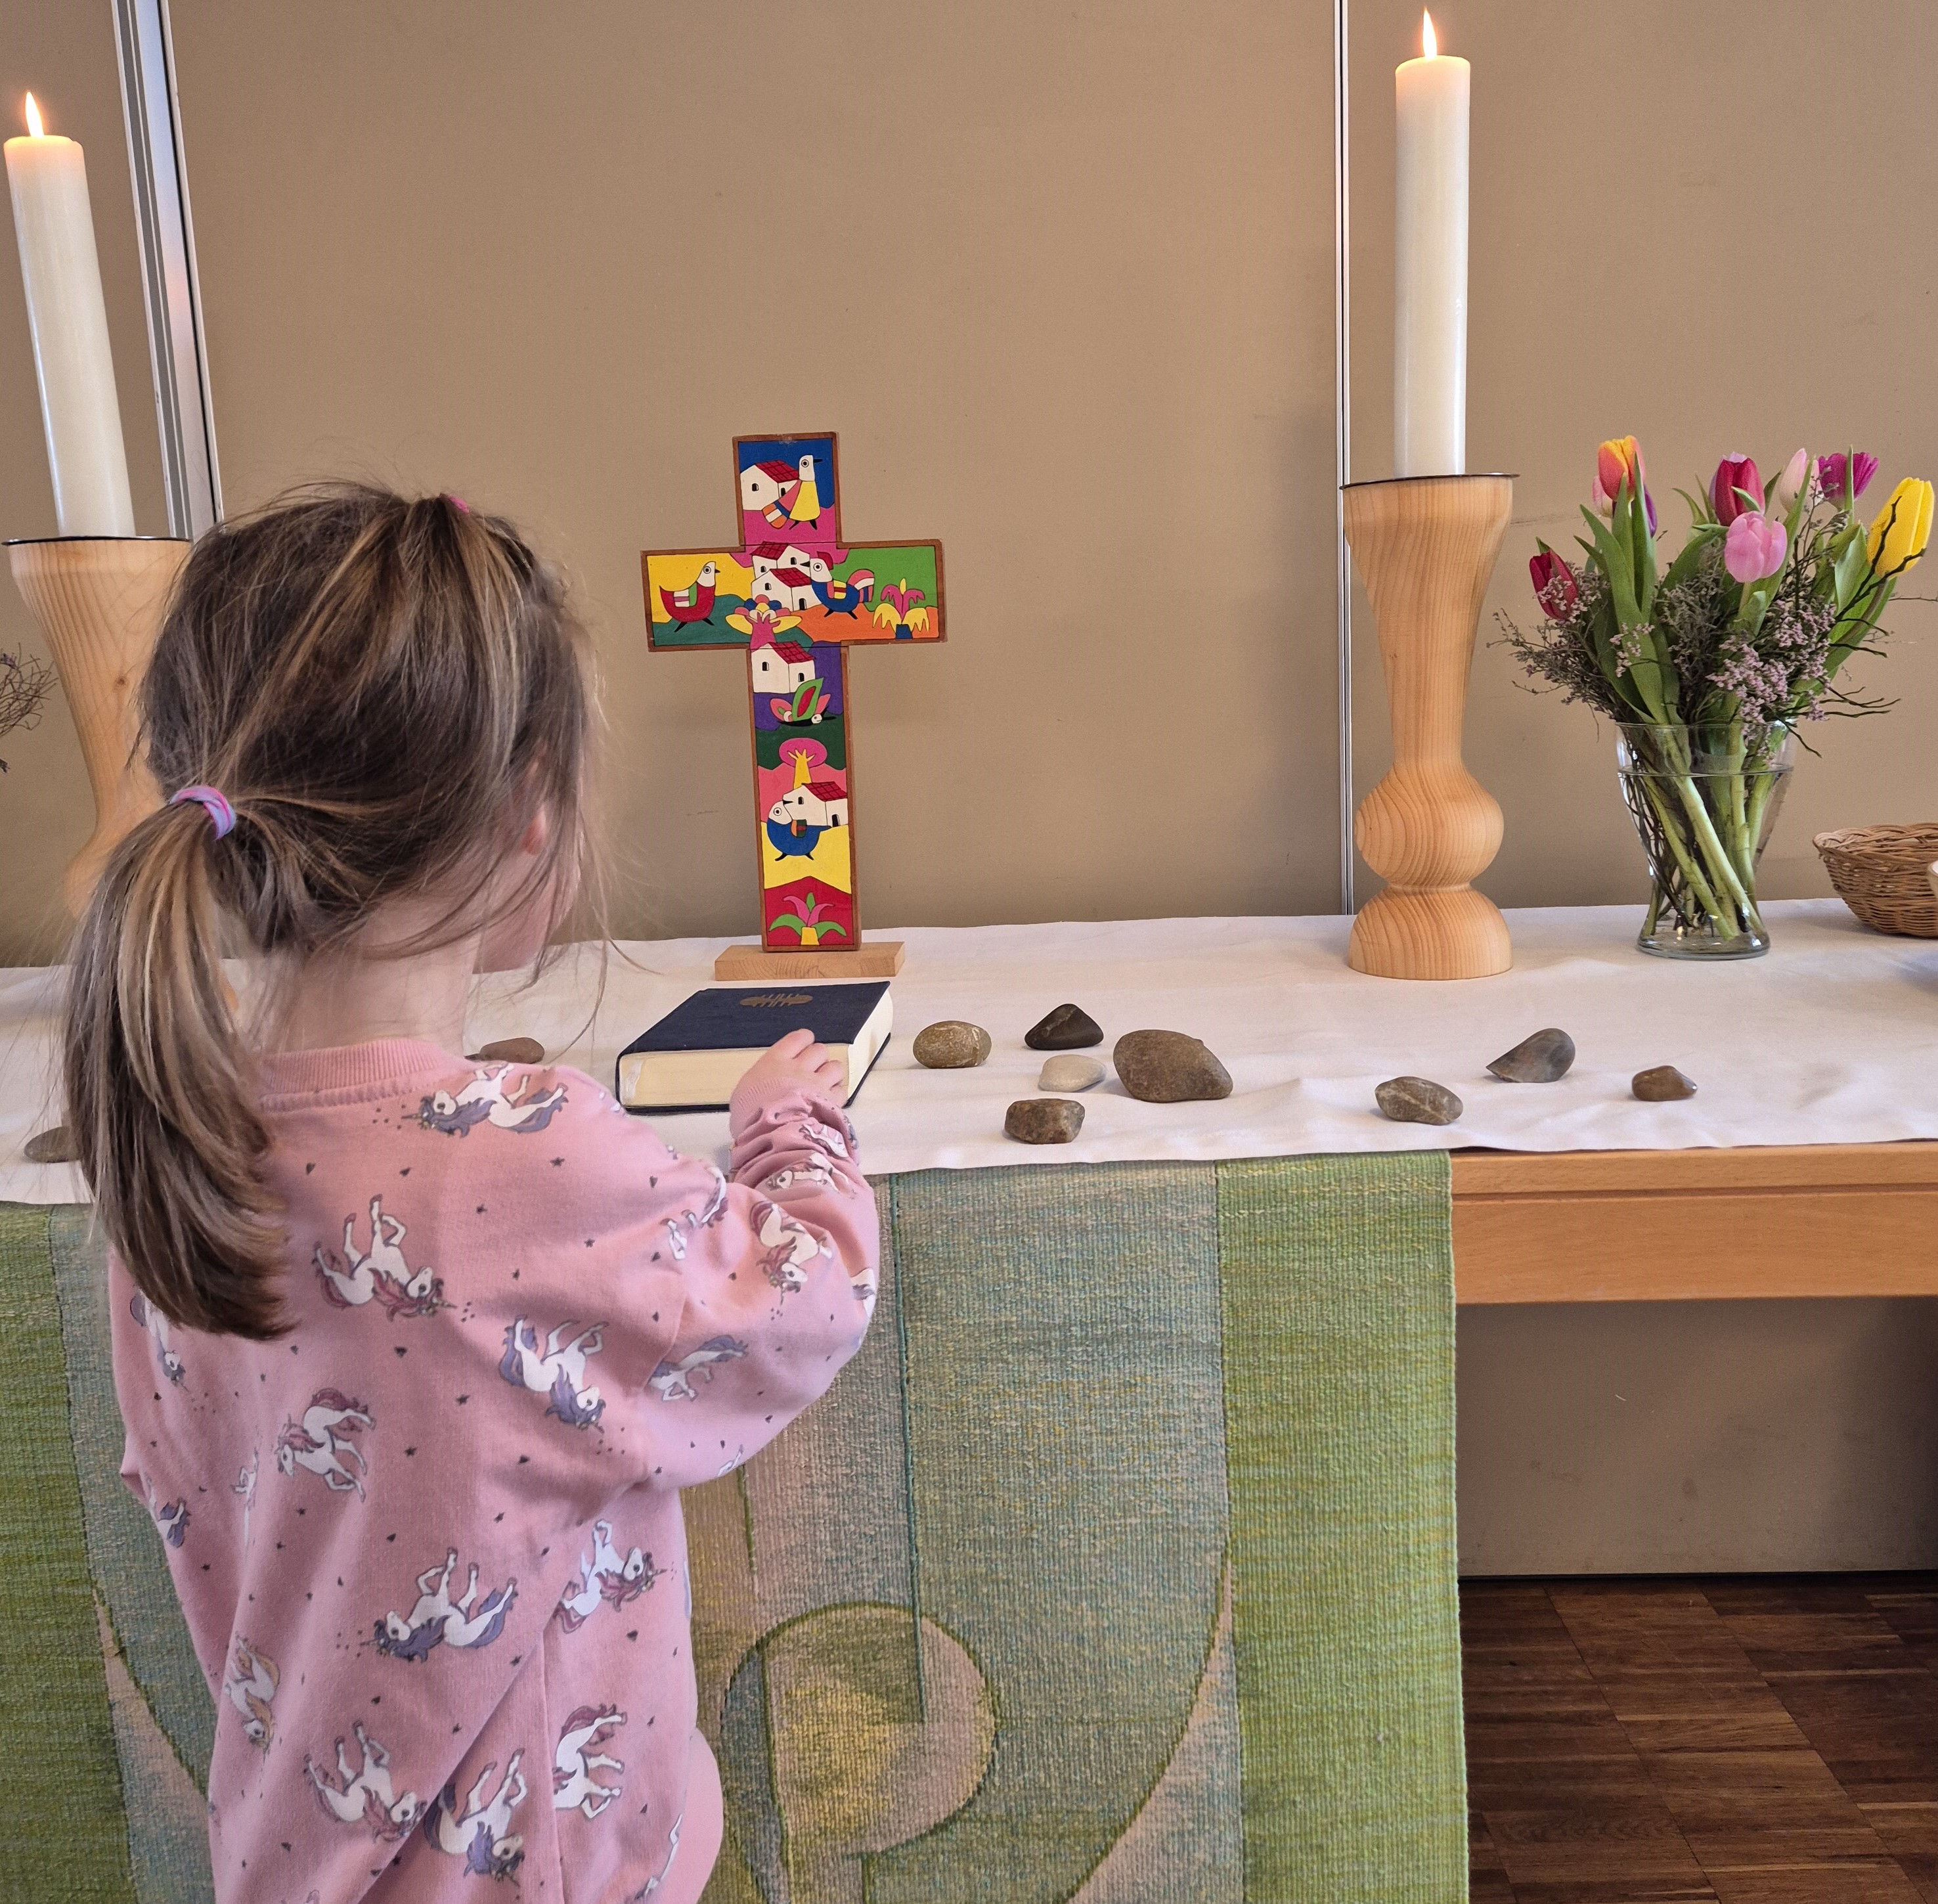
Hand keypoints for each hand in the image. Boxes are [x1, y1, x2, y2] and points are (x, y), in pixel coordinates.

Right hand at [731, 1028, 845, 1129]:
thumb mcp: (742, 1094)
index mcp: (775, 1062)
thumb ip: (758, 1082)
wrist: (770, 1135)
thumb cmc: (749, 1118)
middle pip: (819, 1050)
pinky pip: (841, 1089)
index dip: (804, 1041)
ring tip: (824, 1084)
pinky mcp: (831, 1101)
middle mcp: (799, 1068)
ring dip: (831, 1074)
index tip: (803, 1047)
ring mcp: (817, 1083)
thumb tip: (761, 1085)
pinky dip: (837, 1093)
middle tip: (812, 1071)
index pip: (798, 1038)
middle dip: (818, 1059)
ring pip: (835, 1066)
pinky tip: (830, 1100)